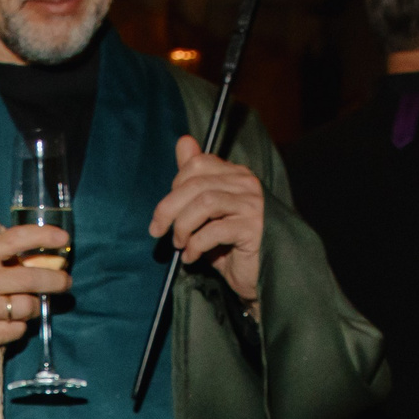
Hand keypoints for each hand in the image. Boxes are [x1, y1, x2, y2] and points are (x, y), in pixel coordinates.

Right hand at [0, 219, 72, 368]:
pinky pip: (18, 330)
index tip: (63, 239)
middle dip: (55, 280)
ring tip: (23, 310)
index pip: (13, 240)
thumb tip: (47, 258)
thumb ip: (4, 262)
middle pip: (29, 278)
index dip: (42, 237)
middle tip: (66, 283)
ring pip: (26, 306)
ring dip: (33, 309)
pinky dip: (19, 329)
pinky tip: (6, 327)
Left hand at [147, 135, 263, 305]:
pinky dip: (196, 245)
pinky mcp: (254, 229)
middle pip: (197, 183)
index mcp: (236, 175)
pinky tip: (192, 257)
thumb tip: (183, 141)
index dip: (176, 184)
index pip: (199, 164)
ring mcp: (253, 205)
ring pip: (205, 203)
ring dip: (183, 226)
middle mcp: (247, 184)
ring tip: (179, 244)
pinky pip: (215, 230)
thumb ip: (194, 179)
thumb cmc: (232, 245)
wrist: (261, 277)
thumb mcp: (207, 212)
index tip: (166, 211)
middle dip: (169, 207)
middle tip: (157, 230)